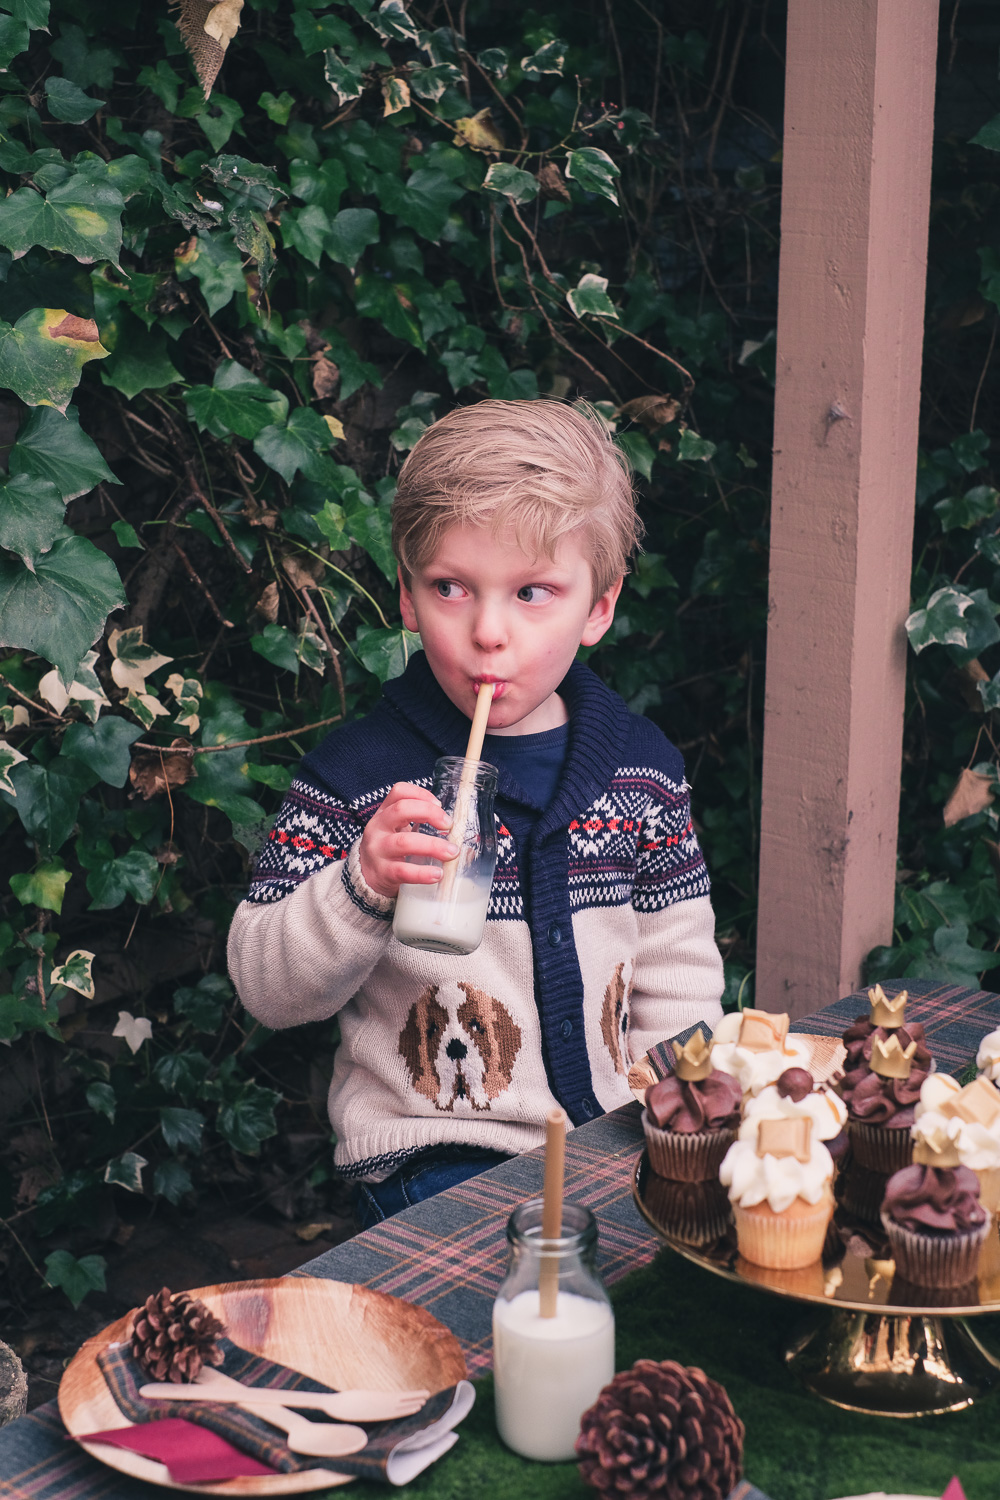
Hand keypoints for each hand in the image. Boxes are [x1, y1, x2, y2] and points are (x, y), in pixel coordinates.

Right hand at [358, 782, 457, 898]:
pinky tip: (437, 874)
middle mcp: (378, 828)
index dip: (421, 794)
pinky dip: (423, 873)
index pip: (399, 792)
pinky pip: (403, 871)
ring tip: (452, 853)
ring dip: (433, 846)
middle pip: (401, 810)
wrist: (365, 879)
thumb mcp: (396, 830)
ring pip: (405, 842)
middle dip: (430, 813)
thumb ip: (419, 823)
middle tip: (449, 825)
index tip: (440, 804)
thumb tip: (456, 827)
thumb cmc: (389, 850)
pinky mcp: (382, 873)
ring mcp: (378, 850)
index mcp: (384, 813)